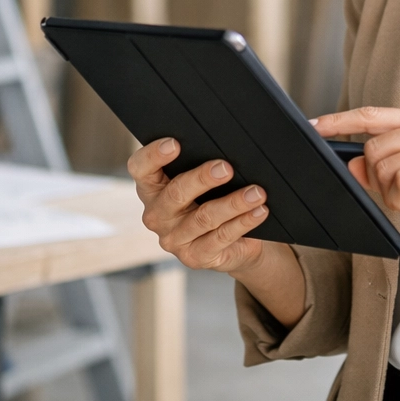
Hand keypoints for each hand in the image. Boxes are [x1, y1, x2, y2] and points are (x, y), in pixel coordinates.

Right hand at [128, 139, 272, 273]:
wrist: (233, 242)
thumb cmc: (214, 199)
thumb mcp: (203, 182)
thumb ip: (201, 164)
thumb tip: (224, 149)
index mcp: (152, 188)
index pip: (140, 168)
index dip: (153, 155)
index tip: (175, 143)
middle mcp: (157, 215)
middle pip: (175, 193)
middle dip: (203, 178)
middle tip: (226, 168)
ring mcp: (174, 239)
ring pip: (204, 217)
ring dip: (234, 203)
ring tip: (257, 192)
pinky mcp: (194, 257)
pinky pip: (221, 237)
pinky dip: (243, 222)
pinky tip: (259, 211)